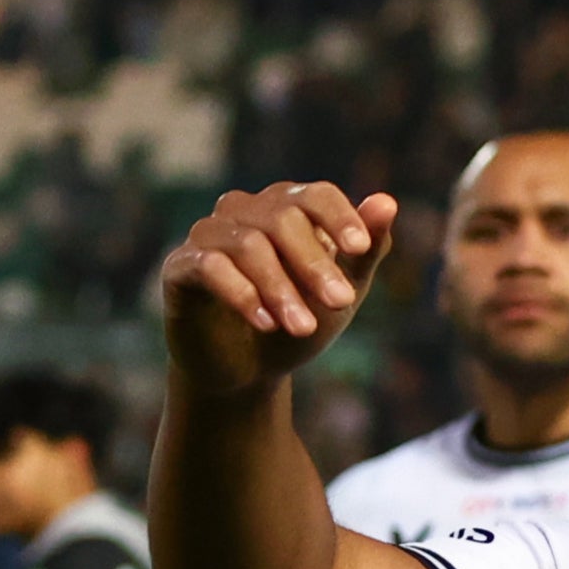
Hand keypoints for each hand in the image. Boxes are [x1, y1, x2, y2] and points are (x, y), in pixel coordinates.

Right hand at [159, 182, 396, 397]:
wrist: (247, 373)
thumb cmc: (297, 323)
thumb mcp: (339, 296)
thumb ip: (364, 255)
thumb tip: (388, 201)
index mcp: (287, 208)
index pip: (315, 195)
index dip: (339, 217)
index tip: (361, 249)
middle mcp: (245, 211)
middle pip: (282, 218)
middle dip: (315, 264)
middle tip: (341, 302)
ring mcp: (209, 235)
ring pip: (248, 245)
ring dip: (281, 289)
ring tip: (303, 327)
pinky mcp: (181, 267)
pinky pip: (210, 267)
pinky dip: (242, 294)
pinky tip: (264, 322)